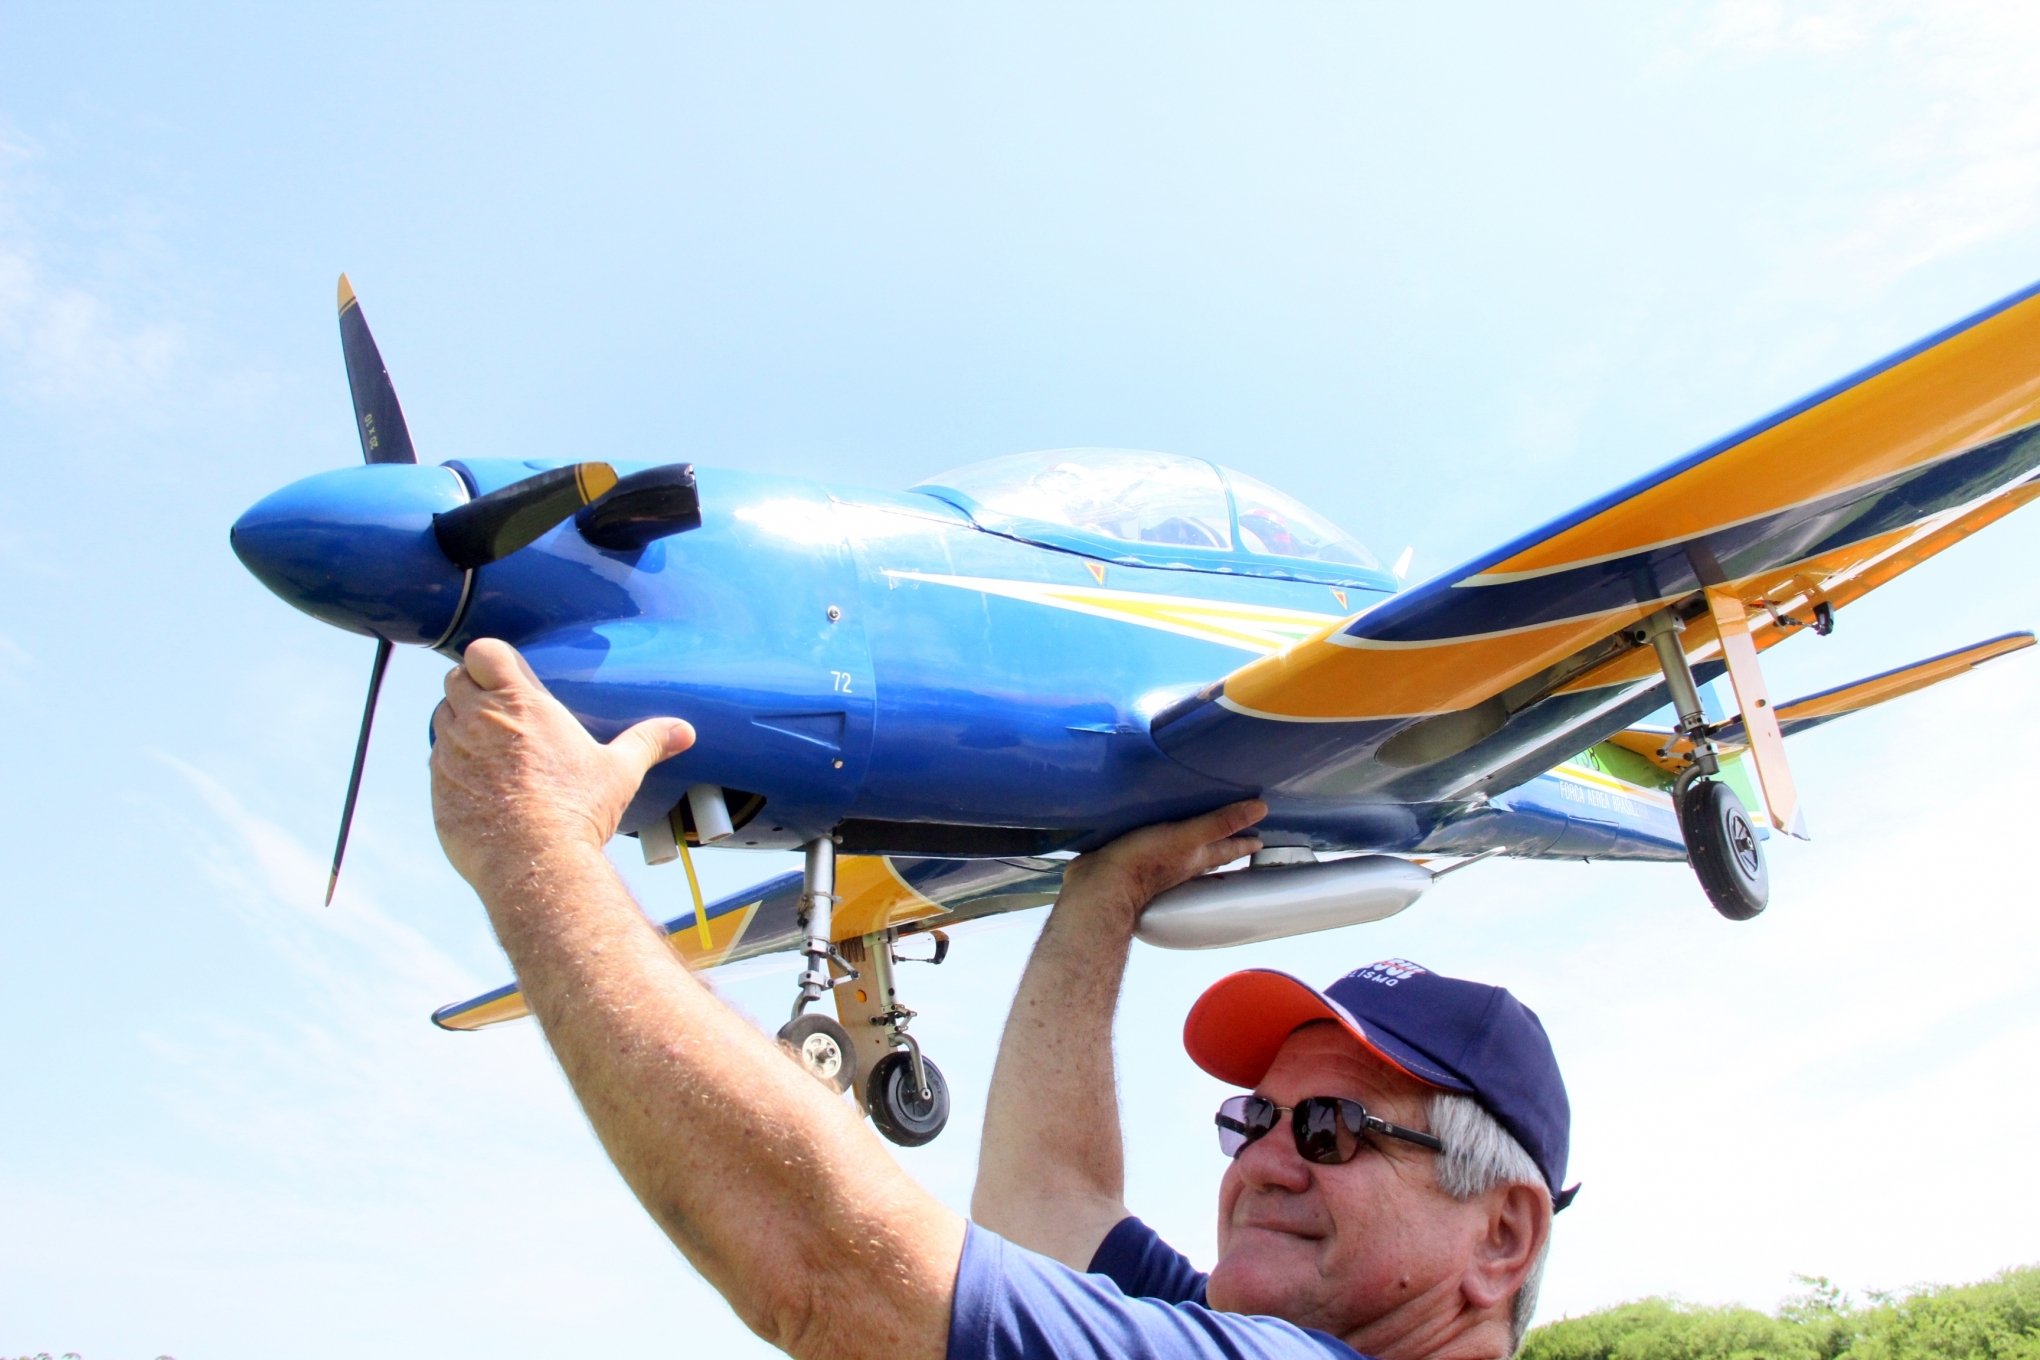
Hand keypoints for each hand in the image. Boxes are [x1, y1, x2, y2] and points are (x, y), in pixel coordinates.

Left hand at [431, 638, 695, 891]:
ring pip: (442, 719)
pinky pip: (437, 765)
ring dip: (459, 726)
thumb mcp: (619, 772)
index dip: (489, 659)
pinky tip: (482, 788)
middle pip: (456, 680)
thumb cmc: (577, 811)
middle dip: (472, 689)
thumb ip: (647, 742)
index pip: (483, 651)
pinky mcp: (438, 790)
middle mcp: (478, 721)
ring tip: (489, 749)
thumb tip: (684, 731)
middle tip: (499, 713)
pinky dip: (454, 768)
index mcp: (520, 704)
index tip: (505, 675)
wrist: (535, 865)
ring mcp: (452, 754)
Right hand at [1058, 799, 1266, 925]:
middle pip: (1210, 854)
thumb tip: (1261, 809)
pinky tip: (1157, 834)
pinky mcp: (1134, 857)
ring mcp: (1158, 863)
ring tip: (1202, 835)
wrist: (1101, 884)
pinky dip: (1164, 841)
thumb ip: (1220, 822)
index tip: (1260, 841)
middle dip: (1224, 845)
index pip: (1228, 849)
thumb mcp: (1188, 837)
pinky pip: (1157, 847)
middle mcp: (1181, 863)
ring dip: (1196, 845)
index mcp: (1197, 858)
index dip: (1244, 843)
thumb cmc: (1146, 861)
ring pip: (1185, 853)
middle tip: (1238, 838)